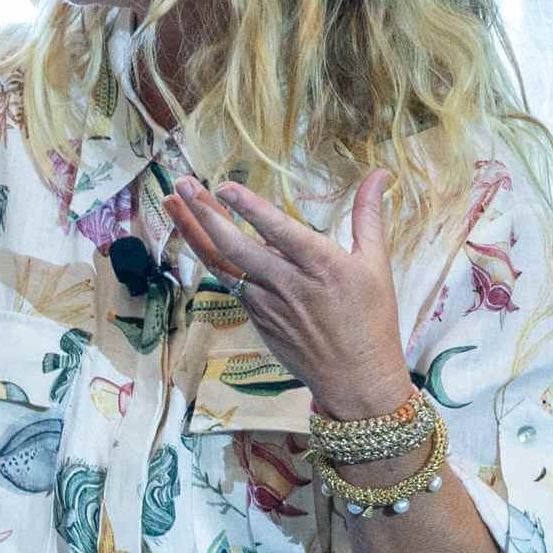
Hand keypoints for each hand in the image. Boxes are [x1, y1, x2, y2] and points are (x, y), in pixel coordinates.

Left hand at [165, 170, 415, 418]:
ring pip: (221, 264)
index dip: (250, 209)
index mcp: (322, 266)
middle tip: (182, 183)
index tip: (223, 186)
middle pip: (236, 247)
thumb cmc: (371, 319)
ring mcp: (265, 303)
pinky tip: (193, 234)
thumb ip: (368, 216)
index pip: (279, 231)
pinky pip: (227, 282)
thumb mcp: (376, 265)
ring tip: (172, 202)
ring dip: (194, 232)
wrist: (353, 378)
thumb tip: (380, 174)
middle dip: (205, 213)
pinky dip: (208, 256)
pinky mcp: (254, 317)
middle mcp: (288, 284)